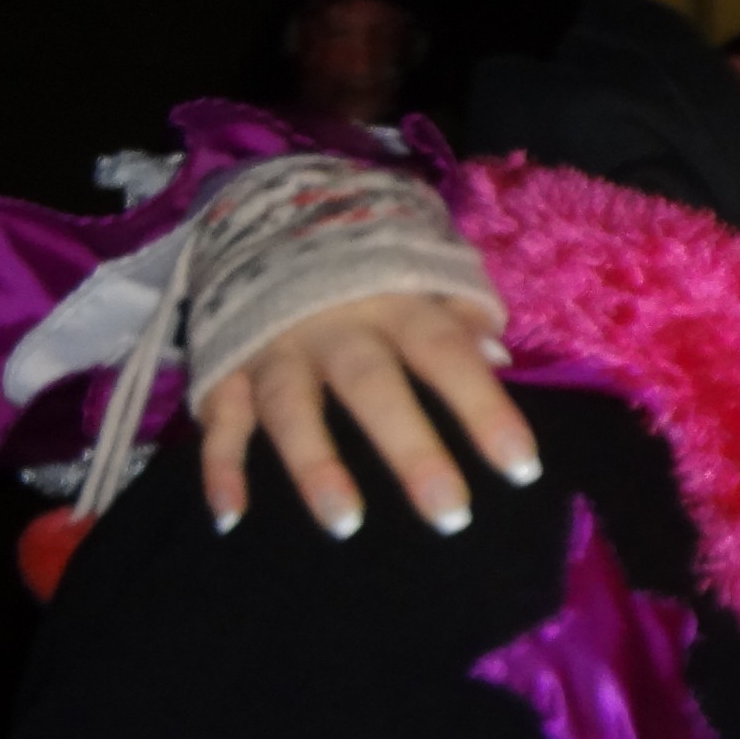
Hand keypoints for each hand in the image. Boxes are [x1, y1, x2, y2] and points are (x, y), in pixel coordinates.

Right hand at [196, 292, 538, 537]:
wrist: (266, 213)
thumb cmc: (368, 265)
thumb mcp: (423, 269)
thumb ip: (461, 310)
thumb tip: (497, 358)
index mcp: (395, 303)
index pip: (445, 354)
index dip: (482, 407)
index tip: (520, 467)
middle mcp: (334, 327)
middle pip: (372, 386)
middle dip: (410, 449)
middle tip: (450, 515)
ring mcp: (275, 348)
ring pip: (291, 407)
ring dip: (314, 465)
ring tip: (344, 525)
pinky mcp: (226, 366)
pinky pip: (219, 420)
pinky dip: (219, 468)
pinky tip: (230, 517)